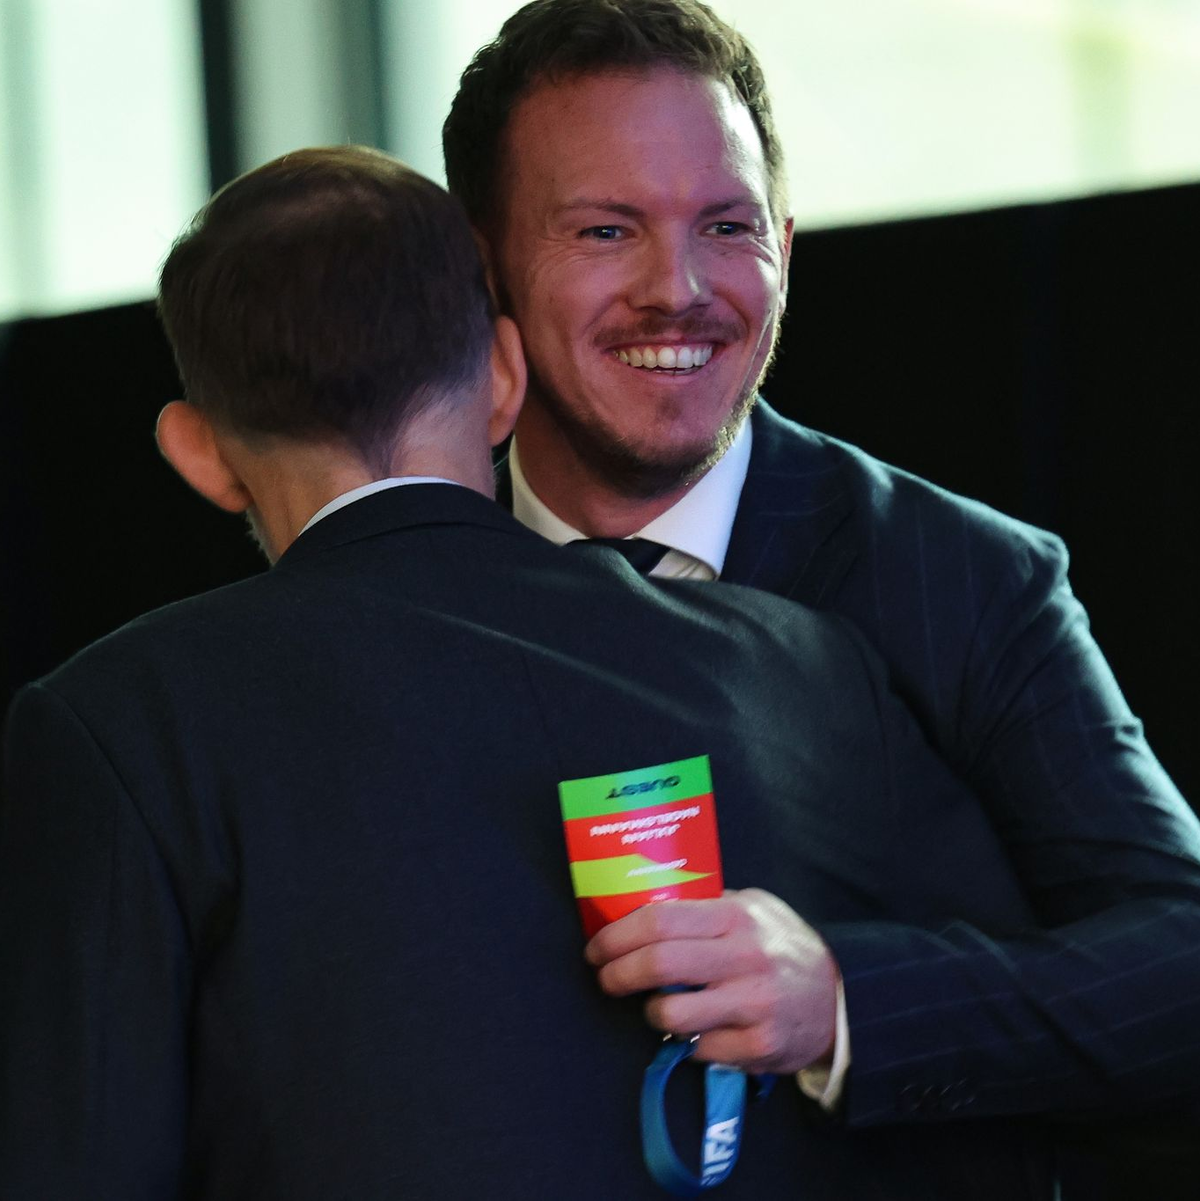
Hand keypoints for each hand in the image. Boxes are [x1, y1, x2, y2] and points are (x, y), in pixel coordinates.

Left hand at [585, 888, 839, 1074]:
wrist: (839, 996)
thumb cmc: (781, 945)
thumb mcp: (751, 907)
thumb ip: (704, 906)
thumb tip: (641, 907)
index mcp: (735, 917)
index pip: (660, 920)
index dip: (617, 935)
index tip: (597, 948)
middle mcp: (744, 958)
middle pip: (659, 964)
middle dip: (618, 974)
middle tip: (605, 979)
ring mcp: (753, 1004)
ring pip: (672, 1014)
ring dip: (651, 1013)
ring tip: (655, 1006)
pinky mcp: (759, 1045)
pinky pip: (699, 1048)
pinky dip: (687, 1042)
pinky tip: (696, 1029)